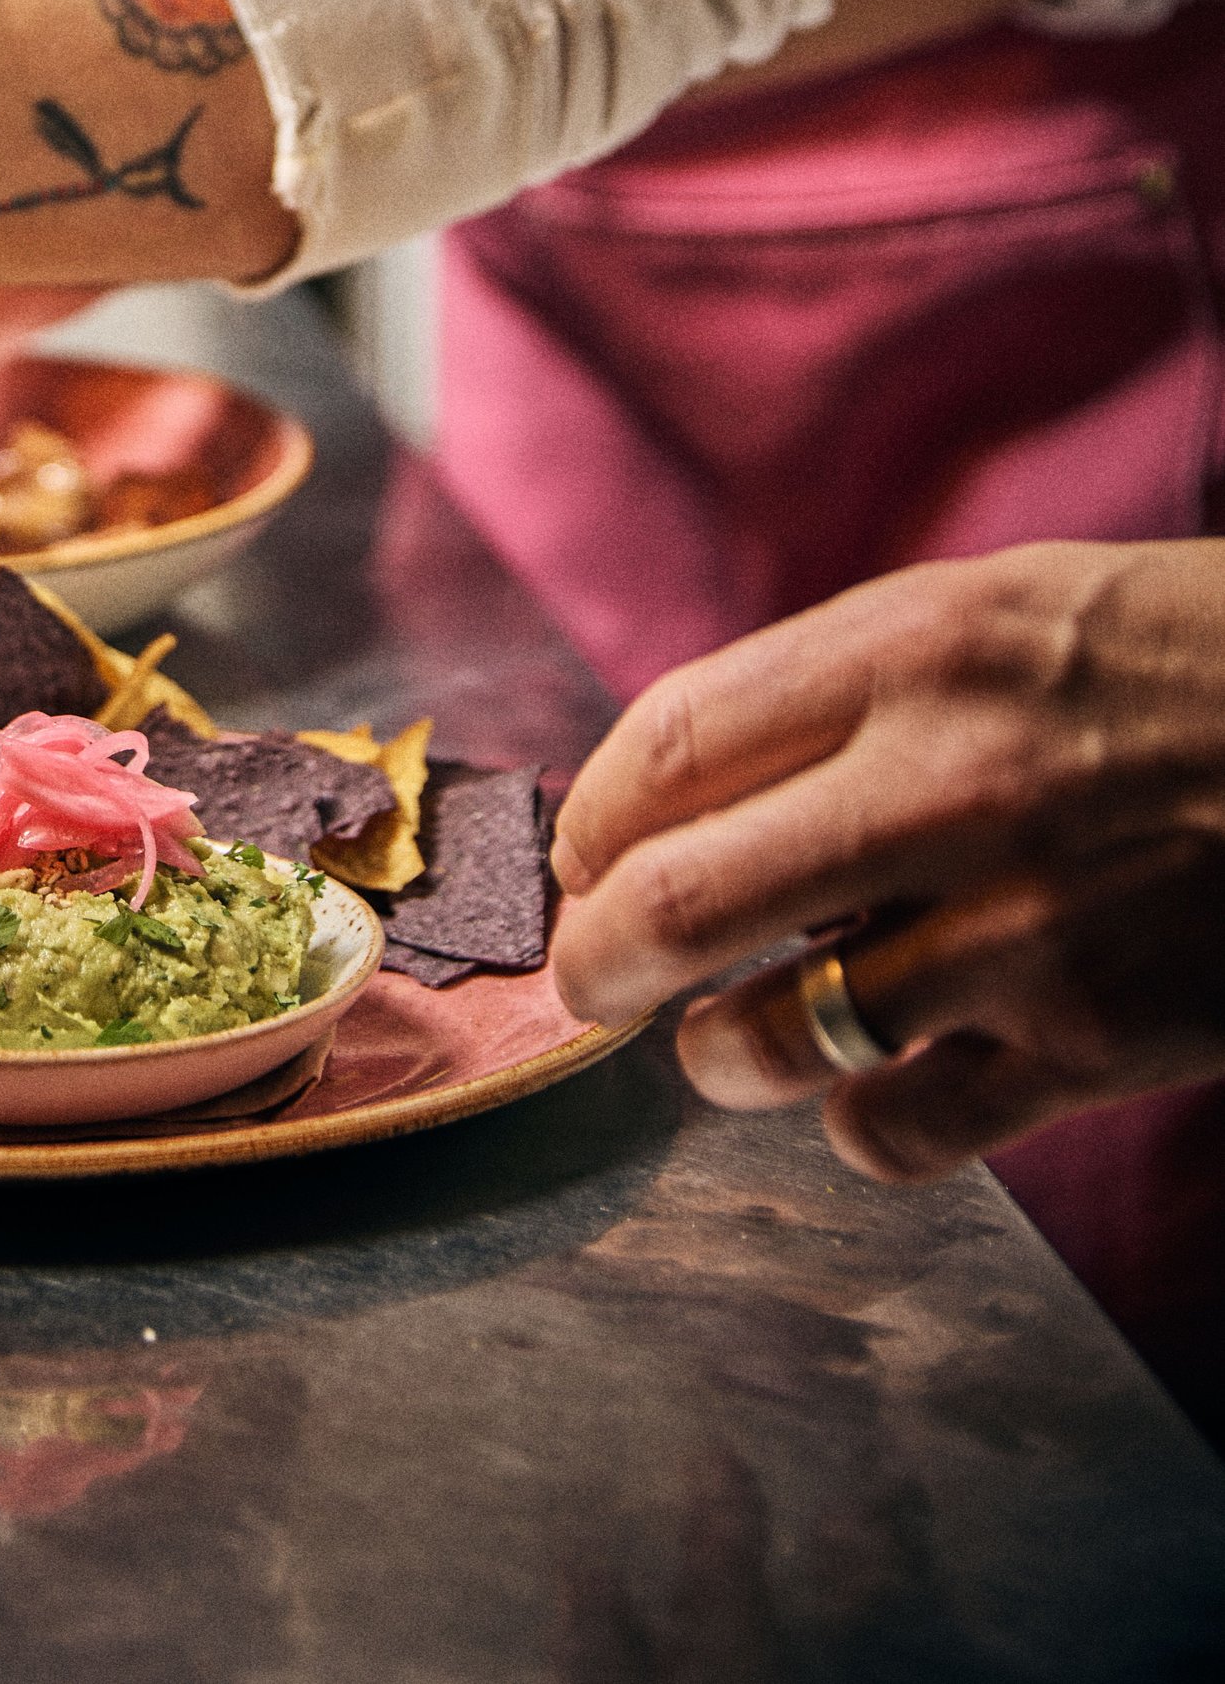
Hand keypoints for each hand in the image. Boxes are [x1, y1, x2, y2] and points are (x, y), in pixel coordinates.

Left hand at [548, 542, 1224, 1179]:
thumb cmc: (1160, 662)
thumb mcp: (990, 611)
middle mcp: (945, 784)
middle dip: (596, 957)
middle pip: (678, 899)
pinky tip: (866, 1090)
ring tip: (723, 1042)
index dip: (590, 818)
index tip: (581, 856)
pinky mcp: (1092, 1044)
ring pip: (771, 1037)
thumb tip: (671, 789)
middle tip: (587, 980)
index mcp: (912, 650)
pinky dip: (853, 1128)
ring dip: (717, 1053)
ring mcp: (1018, 925)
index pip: (667, 745)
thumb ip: (835, 687)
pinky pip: (898, 1132)